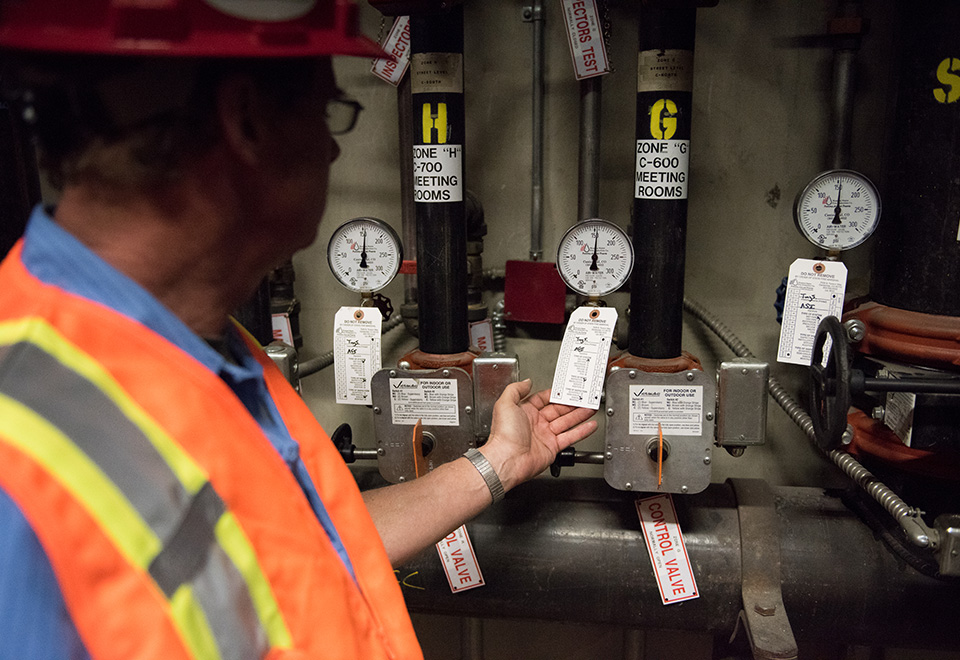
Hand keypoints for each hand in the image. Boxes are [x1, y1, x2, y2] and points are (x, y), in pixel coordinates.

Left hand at [480, 379, 597, 491]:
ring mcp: (545, 436)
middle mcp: (535, 423)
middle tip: (584, 397)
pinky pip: (570, 437)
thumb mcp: (505, 403)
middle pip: (558, 410)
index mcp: (524, 411)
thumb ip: (516, 389)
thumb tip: (526, 381)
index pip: (543, 399)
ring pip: (566, 422)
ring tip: (591, 408)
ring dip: (580, 415)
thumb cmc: (503, 434)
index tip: (567, 389)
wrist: (508, 459)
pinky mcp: (552, 448)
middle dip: (571, 404)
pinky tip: (590, 425)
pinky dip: (582, 431)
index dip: (555, 394)